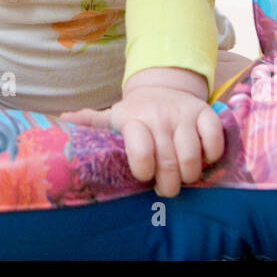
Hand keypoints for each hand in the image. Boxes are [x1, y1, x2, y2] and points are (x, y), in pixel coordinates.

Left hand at [60, 81, 223, 197]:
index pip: (140, 150)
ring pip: (191, 155)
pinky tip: (202, 159)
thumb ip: (91, 122)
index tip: (144, 176)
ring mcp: (183, 114)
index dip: (144, 170)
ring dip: (188, 175)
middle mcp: (158, 116)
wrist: (162, 87)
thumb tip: (62, 119)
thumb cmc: (135, 114)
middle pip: (168, 161)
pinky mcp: (204, 113)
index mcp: (133, 120)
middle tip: (165, 189)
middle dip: (168, 184)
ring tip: (183, 178)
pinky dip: (211, 155)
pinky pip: (214, 139)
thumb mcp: (112, 118)